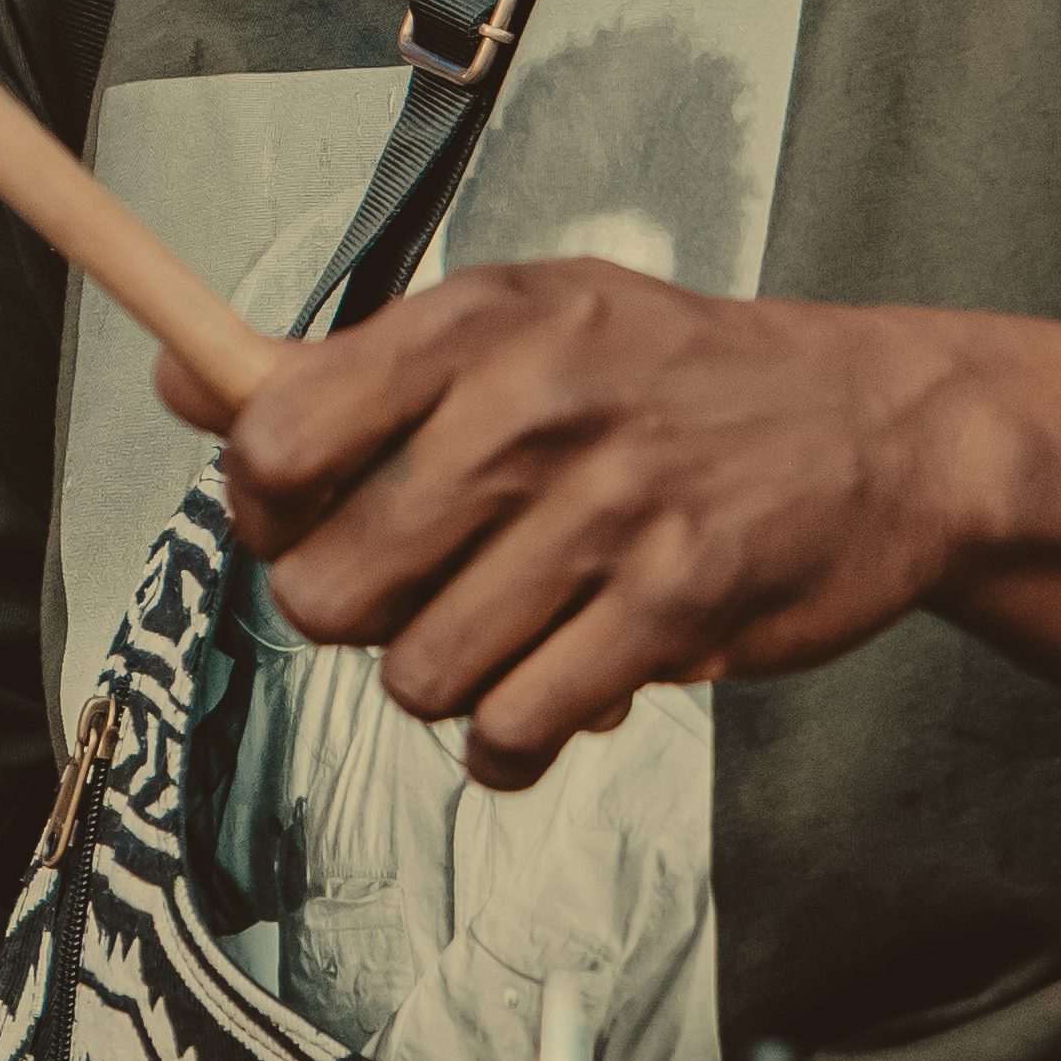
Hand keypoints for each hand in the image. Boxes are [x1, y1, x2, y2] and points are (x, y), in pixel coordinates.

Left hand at [163, 262, 985, 794]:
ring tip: (503, 630)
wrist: (881, 426)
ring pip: (416, 675)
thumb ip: (344, 367)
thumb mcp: (516, 323)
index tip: (300, 515)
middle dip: (350, 614)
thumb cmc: (671, 380)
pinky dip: (514, 737)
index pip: (274, 436)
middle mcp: (534, 406)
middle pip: (324, 585)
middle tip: (412, 589)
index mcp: (476, 324)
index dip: (260, 506)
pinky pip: (515, 728)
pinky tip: (550, 688)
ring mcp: (608, 511)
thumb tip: (178, 375)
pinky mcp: (673, 610)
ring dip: (446, 678)